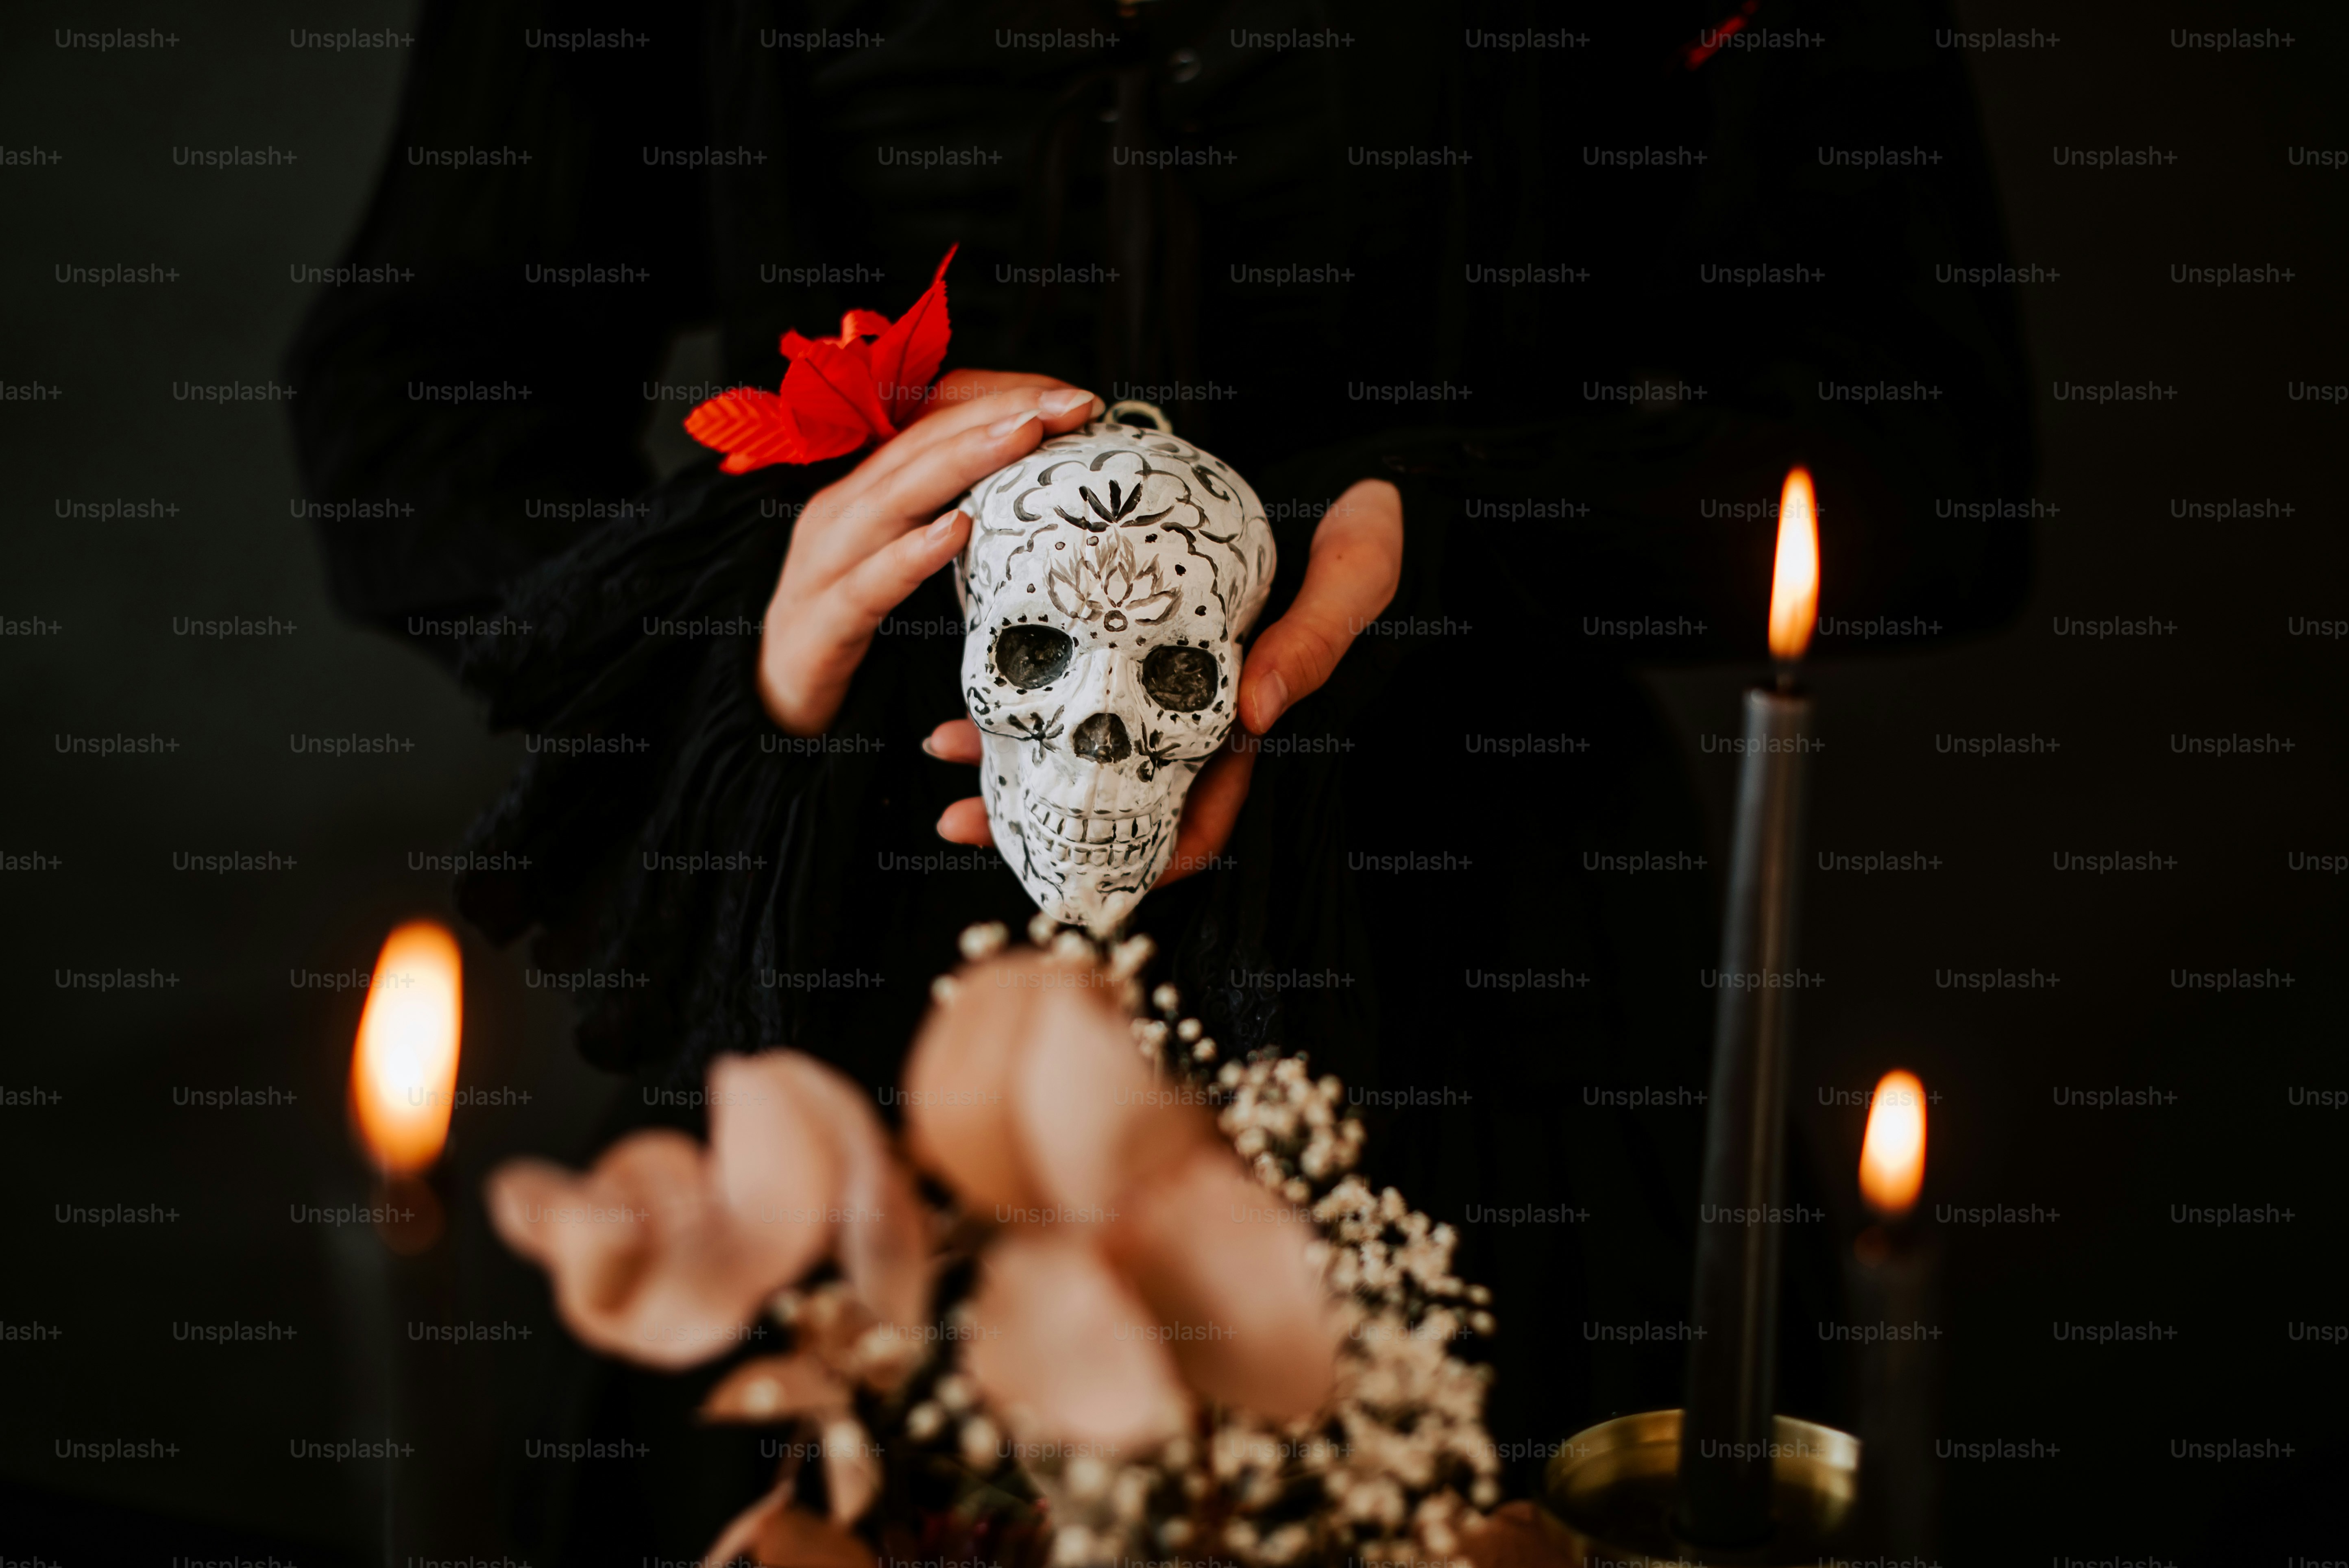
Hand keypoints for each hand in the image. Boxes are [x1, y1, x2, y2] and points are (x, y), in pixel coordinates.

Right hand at [758, 370, 1103, 735]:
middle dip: (1000, 412)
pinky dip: (912, 553)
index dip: (1001, 397)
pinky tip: (957, 531)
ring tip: (1026, 434)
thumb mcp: (909, 558)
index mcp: (867, 487)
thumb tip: (1039, 491)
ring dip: (965, 459)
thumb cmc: (856, 623)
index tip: (1073, 397)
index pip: (934, 417)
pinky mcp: (820, 623)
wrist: (780, 701)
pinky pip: (869, 583)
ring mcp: (824, 562)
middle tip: (1072, 401)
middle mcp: (842, 509)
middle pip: (923, 441)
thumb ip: (958, 517)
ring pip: (896, 496)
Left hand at [931, 477, 1403, 884]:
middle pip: (1116, 792)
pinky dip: (1025, 676)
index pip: (1200, 821)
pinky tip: (970, 672)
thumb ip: (1313, 641)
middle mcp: (1201, 707)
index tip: (1070, 881)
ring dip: (1010, 752)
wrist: (1358, 466)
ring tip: (942, 748)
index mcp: (1252, 720)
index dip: (1140, 866)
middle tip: (960, 820)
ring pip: (1081, 734)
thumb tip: (1255, 711)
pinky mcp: (1142, 621)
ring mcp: (1168, 668)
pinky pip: (1076, 665)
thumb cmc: (1370, 526)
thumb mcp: (1354, 577)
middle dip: (1039, 817)